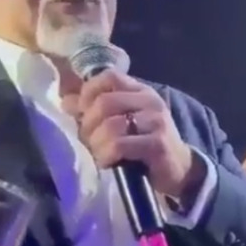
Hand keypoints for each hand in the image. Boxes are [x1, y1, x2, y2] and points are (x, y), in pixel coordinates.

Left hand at [61, 70, 205, 198]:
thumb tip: (66, 101)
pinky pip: (119, 145)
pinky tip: (109, 161)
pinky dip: (106, 155)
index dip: (89, 92)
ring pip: (110, 125)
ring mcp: (156, 121)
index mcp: (141, 91)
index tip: (83, 113)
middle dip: (88, 124)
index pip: (109, 76)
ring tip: (99, 153)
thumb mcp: (122, 121)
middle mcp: (150, 101)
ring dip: (96, 143)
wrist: (179, 168)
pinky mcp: (157, 144)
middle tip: (89, 140)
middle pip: (105, 102)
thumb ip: (95, 109)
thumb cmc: (144, 144)